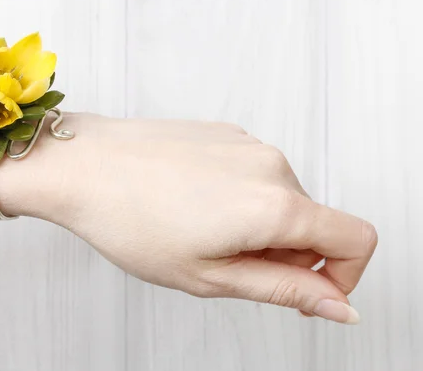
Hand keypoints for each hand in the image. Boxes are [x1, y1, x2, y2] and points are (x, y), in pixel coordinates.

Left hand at [34, 113, 376, 324]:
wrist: (81, 165)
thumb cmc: (129, 220)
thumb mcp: (210, 275)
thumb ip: (284, 289)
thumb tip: (337, 303)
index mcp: (275, 204)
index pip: (356, 239)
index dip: (343, 276)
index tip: (305, 291)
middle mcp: (271, 164)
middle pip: (314, 221)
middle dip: (285, 253)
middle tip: (224, 263)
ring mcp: (247, 143)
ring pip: (281, 198)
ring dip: (258, 226)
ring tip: (199, 232)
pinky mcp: (225, 133)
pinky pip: (253, 175)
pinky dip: (238, 199)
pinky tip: (191, 205)